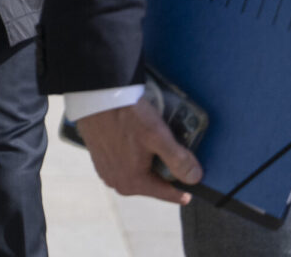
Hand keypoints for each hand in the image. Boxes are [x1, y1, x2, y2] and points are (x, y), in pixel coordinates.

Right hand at [76, 97, 201, 203]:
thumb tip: (195, 178)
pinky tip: (137, 142)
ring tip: (155, 146)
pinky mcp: (99, 158)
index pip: (166, 193)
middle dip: (163, 173)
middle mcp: (117, 182)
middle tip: (173, 156)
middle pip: (151, 183)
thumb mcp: (158, 136)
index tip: (192, 190)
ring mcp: (106, 170)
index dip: (182, 191)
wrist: (95, 96)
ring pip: (138, 173)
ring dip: (149, 164)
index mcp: (132, 183)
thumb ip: (179, 160)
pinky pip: (124, 164)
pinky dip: (134, 157)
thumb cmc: (125, 115)